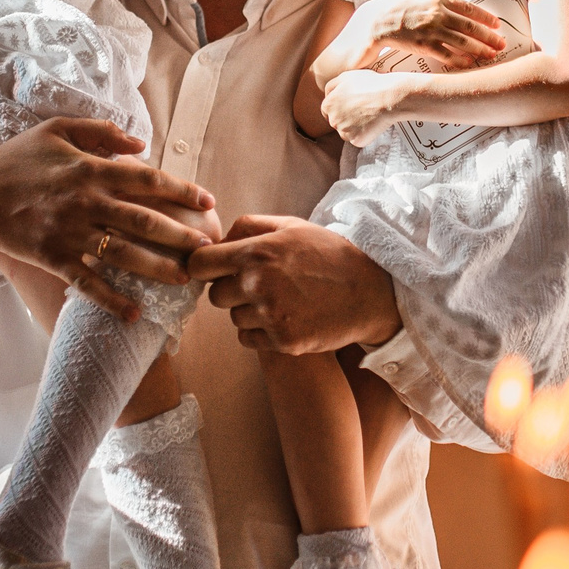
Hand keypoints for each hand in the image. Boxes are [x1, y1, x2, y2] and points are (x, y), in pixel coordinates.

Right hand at [0, 117, 219, 316]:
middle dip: (179, 236)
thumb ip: (102, 132)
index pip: (146, 178)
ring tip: (184, 279)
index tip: (207, 201)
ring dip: (156, 269)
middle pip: (142, 221)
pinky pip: (87, 282)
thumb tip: (141, 143)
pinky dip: (110, 300)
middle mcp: (84, 202)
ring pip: (121, 254)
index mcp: (90, 168)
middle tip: (207, 249)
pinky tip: (134, 314)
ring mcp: (69, 232)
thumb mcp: (58, 129)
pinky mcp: (52, 258)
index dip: (180, 190)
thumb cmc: (19, 158)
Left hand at [186, 216, 402, 353]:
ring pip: (233, 318)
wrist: (369, 293)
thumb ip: (250, 226)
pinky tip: (283, 318)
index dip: (203, 267)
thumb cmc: (329, 255)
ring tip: (278, 301)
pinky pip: (248, 339)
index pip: (199, 265)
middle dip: (231, 291)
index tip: (214, 270)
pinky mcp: (282, 341)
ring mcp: (269, 315)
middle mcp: (258, 284)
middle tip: (258, 286)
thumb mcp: (292, 226)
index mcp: (256, 253)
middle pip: (215, 296)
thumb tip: (218, 239)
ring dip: (248, 312)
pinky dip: (259, 333)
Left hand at [321, 69, 407, 146]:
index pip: (327, 111)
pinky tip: (372, 124)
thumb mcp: (345, 77)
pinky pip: (358, 139)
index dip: (338, 108)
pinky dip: (364, 134)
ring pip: (346, 132)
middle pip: (336, 122)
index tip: (348, 108)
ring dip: (354, 127)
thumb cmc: (369, 84)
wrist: (388, 97)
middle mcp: (333, 120)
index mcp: (328, 105)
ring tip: (368, 116)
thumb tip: (327, 95)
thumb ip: (332, 86)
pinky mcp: (356, 140)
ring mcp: (344, 132)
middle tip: (361, 111)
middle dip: (346, 118)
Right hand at [357, 0, 504, 67]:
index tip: (497, 25)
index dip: (486, 17)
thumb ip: (440, 4)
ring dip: (480, 49)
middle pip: (471, 26)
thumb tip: (460, 12)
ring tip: (491, 55)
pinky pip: (447, 55)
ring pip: (463, 41)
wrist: (375, 20)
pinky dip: (460, 60)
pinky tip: (470, 63)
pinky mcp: (423, 45)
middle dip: (489, 36)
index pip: (469, 8)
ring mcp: (431, 30)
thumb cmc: (398, 9)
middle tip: (502, 44)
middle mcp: (437, 13)